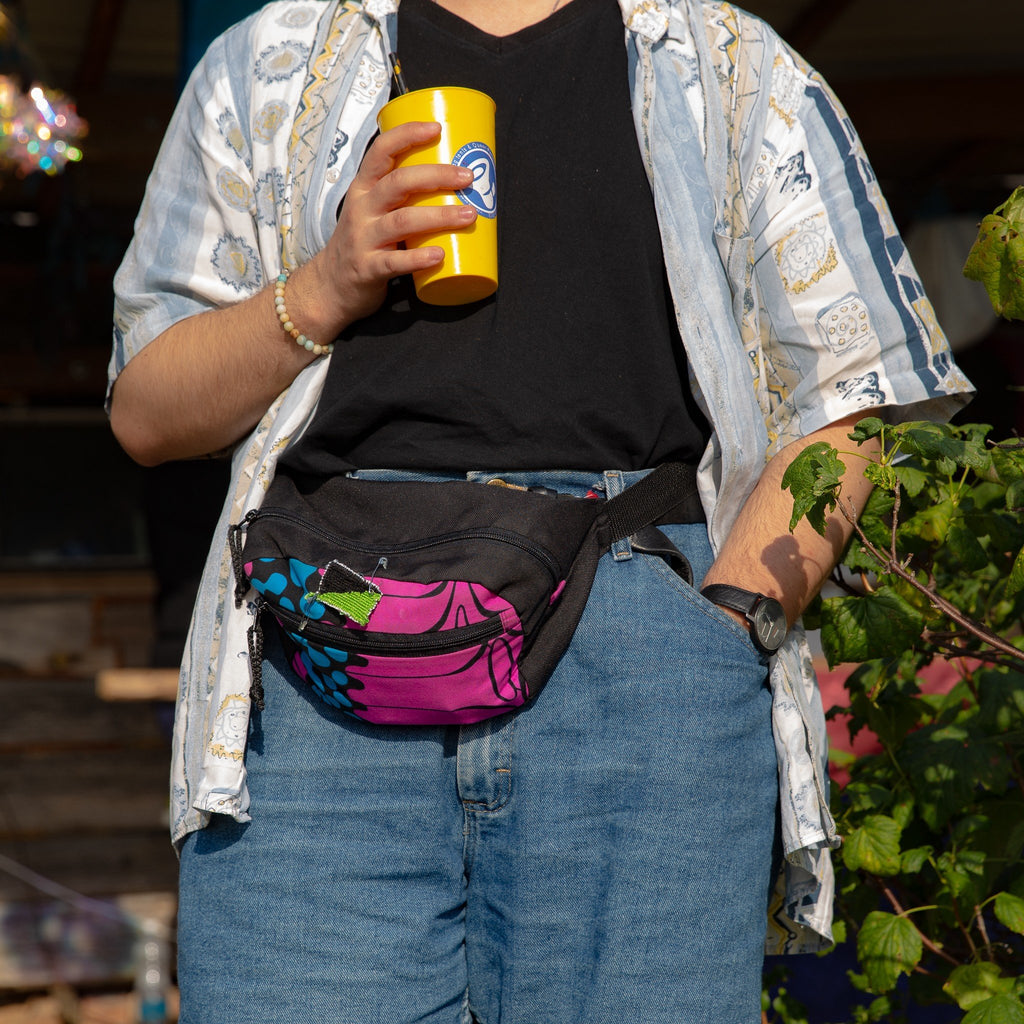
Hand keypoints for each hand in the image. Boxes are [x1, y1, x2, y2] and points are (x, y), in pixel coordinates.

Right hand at [309, 121, 477, 330]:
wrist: (330, 286)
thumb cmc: (364, 243)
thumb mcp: (372, 211)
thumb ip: (402, 197)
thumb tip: (452, 181)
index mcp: (363, 189)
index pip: (381, 152)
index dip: (407, 135)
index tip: (436, 128)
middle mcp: (361, 209)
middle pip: (398, 183)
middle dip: (436, 176)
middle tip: (467, 177)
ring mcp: (363, 239)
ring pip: (402, 221)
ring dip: (439, 216)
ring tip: (469, 216)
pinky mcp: (368, 268)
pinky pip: (395, 262)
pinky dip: (419, 258)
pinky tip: (440, 255)